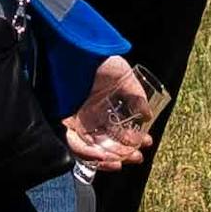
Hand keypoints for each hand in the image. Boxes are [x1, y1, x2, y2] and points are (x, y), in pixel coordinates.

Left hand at [60, 50, 163, 179]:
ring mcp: (75, 121)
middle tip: (137, 157)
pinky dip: (86, 153)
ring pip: (90, 149)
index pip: (118, 132)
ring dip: (106, 159)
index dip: (133, 141)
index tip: (147, 142)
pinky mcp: (62, 122)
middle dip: (123, 154)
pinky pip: (72, 143)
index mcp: (102, 109)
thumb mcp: (124, 78)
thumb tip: (148, 116)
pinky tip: (102, 155)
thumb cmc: (100, 60)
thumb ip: (136, 97)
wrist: (79, 49)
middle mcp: (88, 118)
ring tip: (121, 162)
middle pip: (105, 144)